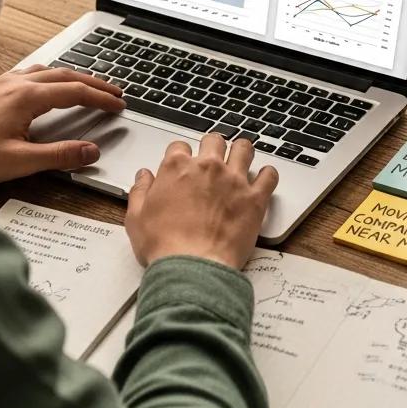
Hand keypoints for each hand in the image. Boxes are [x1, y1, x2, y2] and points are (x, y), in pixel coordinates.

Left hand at [0, 65, 124, 183]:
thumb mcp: (20, 161)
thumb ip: (60, 155)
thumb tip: (92, 151)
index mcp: (28, 97)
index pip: (76, 92)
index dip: (102, 98)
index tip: (120, 104)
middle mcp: (17, 83)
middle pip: (66, 75)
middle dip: (94, 83)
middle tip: (115, 91)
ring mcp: (3, 83)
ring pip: (48, 71)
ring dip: (72, 76)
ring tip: (88, 84)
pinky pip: (29, 73)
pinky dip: (49, 76)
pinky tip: (46, 84)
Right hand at [126, 133, 277, 268]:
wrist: (191, 267)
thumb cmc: (164, 245)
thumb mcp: (136, 218)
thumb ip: (140, 191)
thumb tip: (143, 176)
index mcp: (177, 168)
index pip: (179, 146)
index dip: (181, 155)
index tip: (183, 165)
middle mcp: (207, 167)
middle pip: (214, 141)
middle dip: (212, 147)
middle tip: (213, 160)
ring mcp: (233, 180)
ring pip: (244, 148)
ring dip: (242, 152)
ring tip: (241, 160)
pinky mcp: (254, 198)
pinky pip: (269, 176)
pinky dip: (268, 175)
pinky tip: (264, 179)